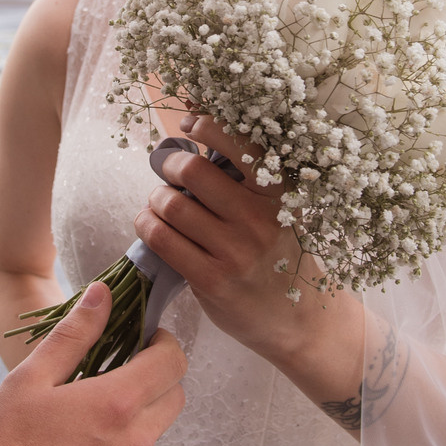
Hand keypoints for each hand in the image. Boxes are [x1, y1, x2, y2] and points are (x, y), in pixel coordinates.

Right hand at [0, 282, 186, 445]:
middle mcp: (137, 444)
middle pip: (174, 399)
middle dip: (155, 382)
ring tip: (83, 431)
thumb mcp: (29, 380)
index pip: (173, 361)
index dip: (163, 344)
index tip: (144, 342)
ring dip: (132, 427)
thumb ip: (74, 335)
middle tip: (116, 380)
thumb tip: (104, 294)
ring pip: (151, 441)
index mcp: (118, 404)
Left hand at [133, 117, 307, 361]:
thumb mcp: (278, 212)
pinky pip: (162, 239)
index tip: (189, 124)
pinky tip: (152, 225)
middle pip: (193, 171)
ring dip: (155, 199)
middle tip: (168, 171)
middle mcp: (258, 219)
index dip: (206, 124)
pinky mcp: (211, 280)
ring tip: (160, 204)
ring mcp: (234, 252)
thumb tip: (194, 134)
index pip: (240, 142)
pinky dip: (147, 224)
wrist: (298, 321)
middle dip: (170, 165)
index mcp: (278, 194)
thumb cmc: (280, 258)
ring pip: (171, 205)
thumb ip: (246, 182)